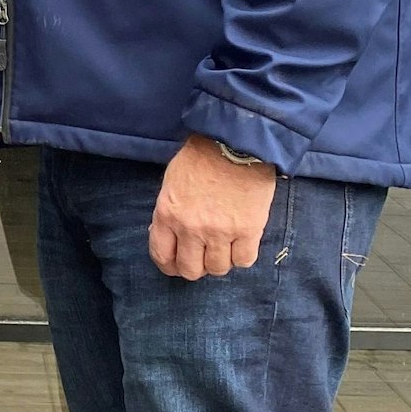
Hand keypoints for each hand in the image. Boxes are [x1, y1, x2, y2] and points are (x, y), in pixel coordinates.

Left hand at [149, 134, 275, 280]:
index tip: (176, 264)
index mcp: (167, 214)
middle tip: (202, 258)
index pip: (162, 256)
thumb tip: (171, 235)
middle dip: (195, 267)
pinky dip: (242, 256)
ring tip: (223, 247)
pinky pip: (244, 261)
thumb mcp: (172, 182)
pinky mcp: (248, 231)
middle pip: (190, 270)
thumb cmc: (200, 156)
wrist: (234, 141)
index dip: (169, 265)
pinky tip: (240, 244)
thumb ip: (170, 212)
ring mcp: (220, 232)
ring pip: (218, 269)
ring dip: (220, 261)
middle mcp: (191, 228)